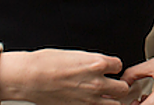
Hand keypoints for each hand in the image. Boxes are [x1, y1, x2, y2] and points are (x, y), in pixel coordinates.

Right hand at [0, 48, 129, 104]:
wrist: (31, 77)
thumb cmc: (46, 62)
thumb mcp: (73, 54)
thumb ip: (89, 61)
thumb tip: (97, 65)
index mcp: (96, 63)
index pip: (118, 65)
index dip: (112, 66)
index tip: (108, 68)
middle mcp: (97, 82)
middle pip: (123, 88)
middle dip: (117, 85)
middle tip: (110, 84)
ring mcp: (90, 99)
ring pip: (116, 104)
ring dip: (111, 100)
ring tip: (103, 96)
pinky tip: (91, 102)